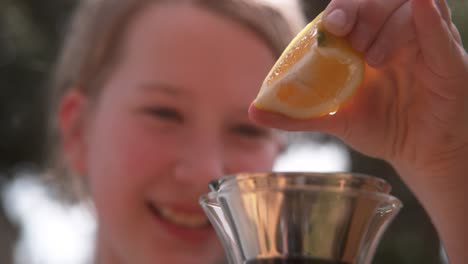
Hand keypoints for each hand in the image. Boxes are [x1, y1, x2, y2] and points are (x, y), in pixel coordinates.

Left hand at [250, 0, 467, 173]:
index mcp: (368, 41)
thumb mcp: (335, 119)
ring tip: (372, 61)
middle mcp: (394, 35)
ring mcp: (423, 43)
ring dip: (385, 26)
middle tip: (348, 39)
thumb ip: (297, 115)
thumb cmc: (381, 128)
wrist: (417, 153)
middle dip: (360, 12)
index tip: (331, 26)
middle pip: (379, 1)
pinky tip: (421, 4)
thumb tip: (253, 111)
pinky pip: (439, 30)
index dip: (342, 9)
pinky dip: (428, 16)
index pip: (354, 8)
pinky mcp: (448, 59)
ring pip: (406, 8)